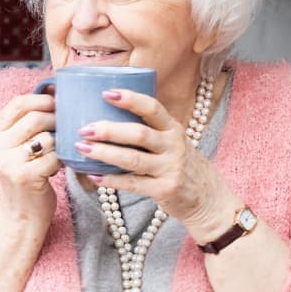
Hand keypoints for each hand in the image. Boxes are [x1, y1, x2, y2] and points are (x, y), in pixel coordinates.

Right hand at [0, 92, 59, 219]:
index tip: (58, 103)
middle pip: (35, 118)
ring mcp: (8, 162)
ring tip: (60, 151)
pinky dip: (62, 160)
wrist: (20, 215)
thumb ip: (30, 119)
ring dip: (60, 142)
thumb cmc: (26, 176)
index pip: (18, 103)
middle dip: (56, 120)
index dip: (42, 99)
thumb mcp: (19, 146)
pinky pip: (54, 156)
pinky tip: (59, 166)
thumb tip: (52, 86)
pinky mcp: (25, 176)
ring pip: (47, 137)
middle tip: (66, 129)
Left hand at [72, 88, 232, 230]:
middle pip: (138, 133)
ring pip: (132, 159)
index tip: (106, 93)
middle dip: (108, 130)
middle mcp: (173, 146)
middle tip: (84, 129)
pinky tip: (93, 175)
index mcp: (173, 128)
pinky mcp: (164, 190)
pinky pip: (133, 183)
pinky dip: (111, 180)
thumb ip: (149, 131)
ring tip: (82, 148)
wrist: (208, 198)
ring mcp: (170, 168)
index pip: (152, 108)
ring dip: (104, 153)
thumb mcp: (172, 142)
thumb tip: (106, 118)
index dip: (130, 99)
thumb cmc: (180, 165)